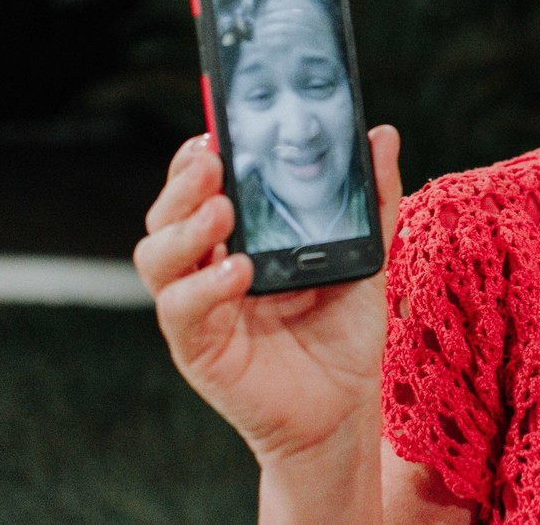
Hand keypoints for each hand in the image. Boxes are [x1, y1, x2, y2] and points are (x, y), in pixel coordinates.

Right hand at [132, 126, 401, 465]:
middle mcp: (208, 268)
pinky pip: (180, 311)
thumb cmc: (343, 332)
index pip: (199, 189)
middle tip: (213, 160)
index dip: (195, 158)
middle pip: (167, 215)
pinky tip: (237, 272)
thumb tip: (382, 134)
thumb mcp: (364, 257)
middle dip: (183, 183)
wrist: (345, 408)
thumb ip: (372, 199)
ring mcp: (199, 309)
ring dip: (184, 228)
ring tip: (222, 211)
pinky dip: (204, 287)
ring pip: (157, 257)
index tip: (214, 131)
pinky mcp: (199, 349)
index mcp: (238, 241)